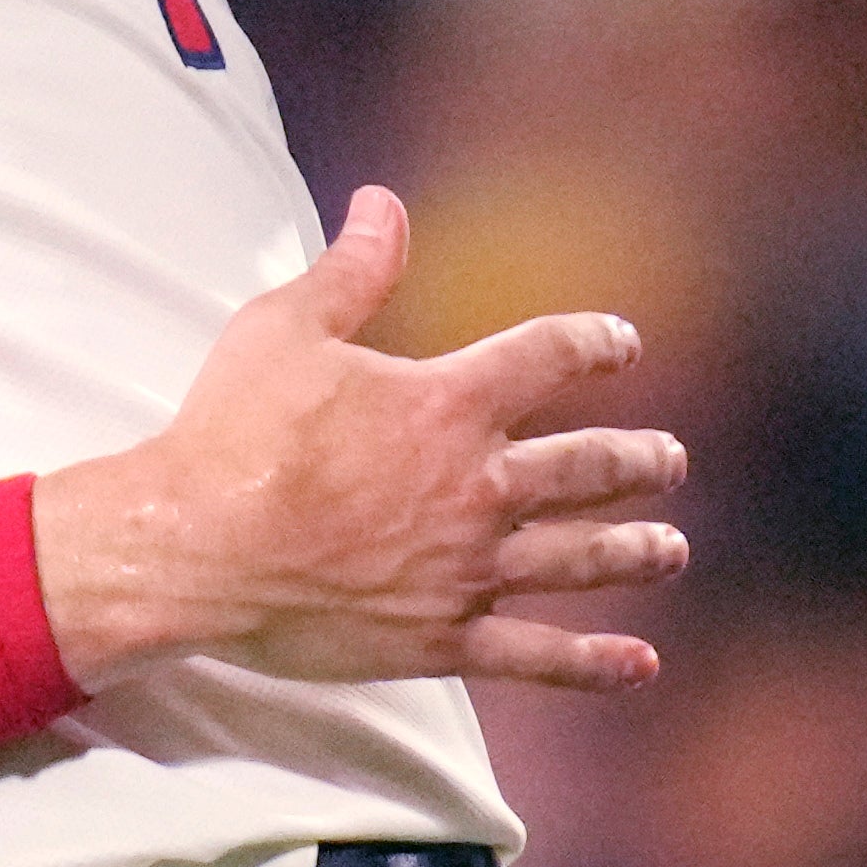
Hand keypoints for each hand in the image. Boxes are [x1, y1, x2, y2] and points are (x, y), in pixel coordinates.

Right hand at [30, 188, 679, 695]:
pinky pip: (538, 654)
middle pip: (589, 467)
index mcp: (447, 405)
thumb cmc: (231, 435)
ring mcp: (467, 567)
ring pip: (581, 558)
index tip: (622, 343)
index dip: (593, 343)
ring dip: (636, 550)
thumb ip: (349, 270)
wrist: (195, 549)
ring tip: (671, 548)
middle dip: (639, 460)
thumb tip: (384, 204)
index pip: (547, 358)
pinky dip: (593, 661)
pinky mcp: (442, 636)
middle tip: (668, 459)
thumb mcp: (282, 328)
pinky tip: (638, 662)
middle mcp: (477, 486)